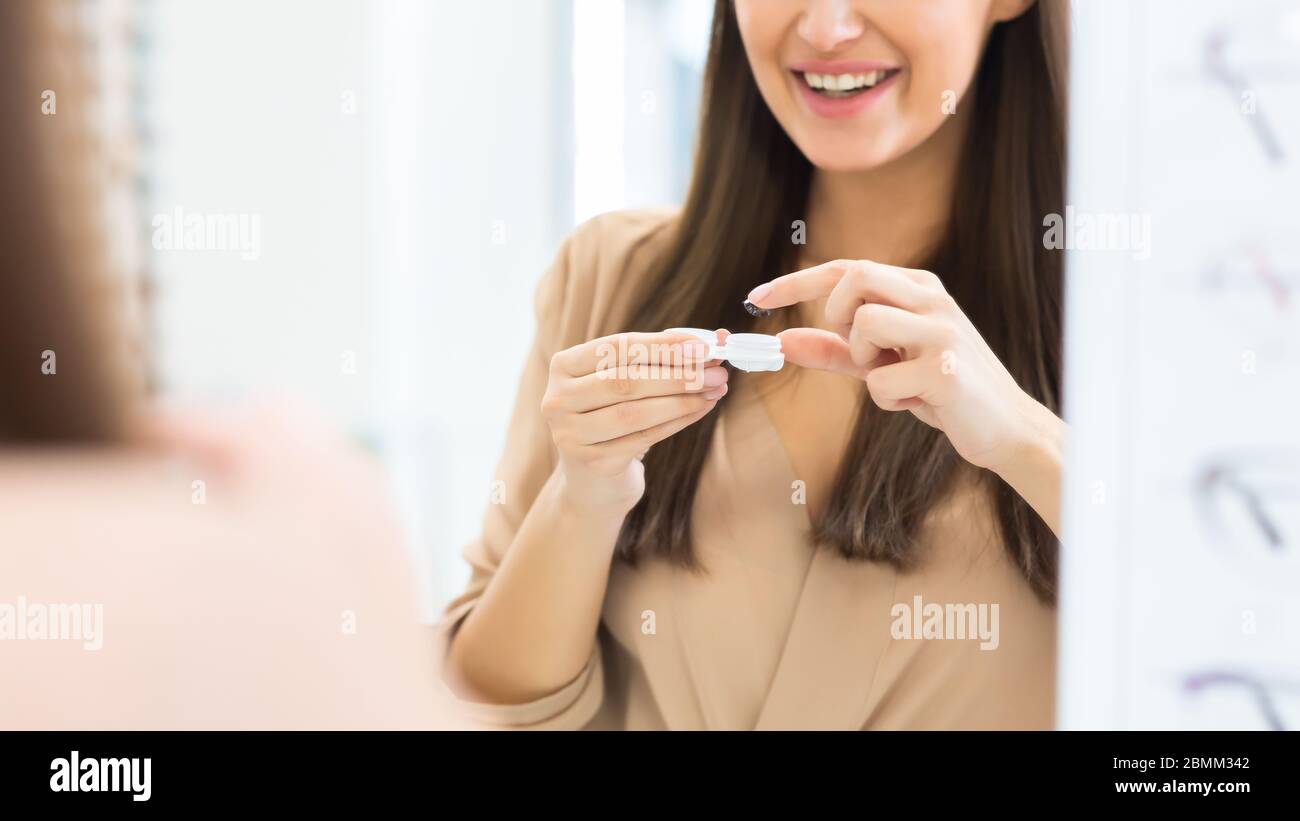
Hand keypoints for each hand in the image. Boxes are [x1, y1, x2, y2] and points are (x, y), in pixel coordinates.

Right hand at [541, 331, 728, 515]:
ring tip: (715, 390)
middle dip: (677, 374)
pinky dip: (677, 421)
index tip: (702, 346)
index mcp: (563, 366)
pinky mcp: (592, 463)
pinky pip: (643, 438)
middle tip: (717, 371)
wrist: (592, 481)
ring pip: (634, 412)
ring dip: (681, 399)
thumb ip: (660, 358)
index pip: (616, 348)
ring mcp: (571, 434)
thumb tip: (713, 340)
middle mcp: (558, 399)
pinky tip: (700, 409)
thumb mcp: (626, 382)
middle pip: (625, 380)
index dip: (662, 345)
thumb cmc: (613, 418)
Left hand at [748, 259, 1060, 475]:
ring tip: (896, 380)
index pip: (847, 268)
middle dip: (837, 315)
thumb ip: (835, 350)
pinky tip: (919, 404)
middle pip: (854, 277)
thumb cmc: (941, 391)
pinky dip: (886, 401)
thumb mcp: (883, 365)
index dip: (796, 282)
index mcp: (919, 288)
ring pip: (864, 324)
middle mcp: (932, 299)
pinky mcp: (945, 370)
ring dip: (865, 362)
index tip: (755, 299)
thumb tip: (783, 340)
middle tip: (861, 351)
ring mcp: (941, 331)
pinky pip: (879, 381)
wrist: (1005, 428)